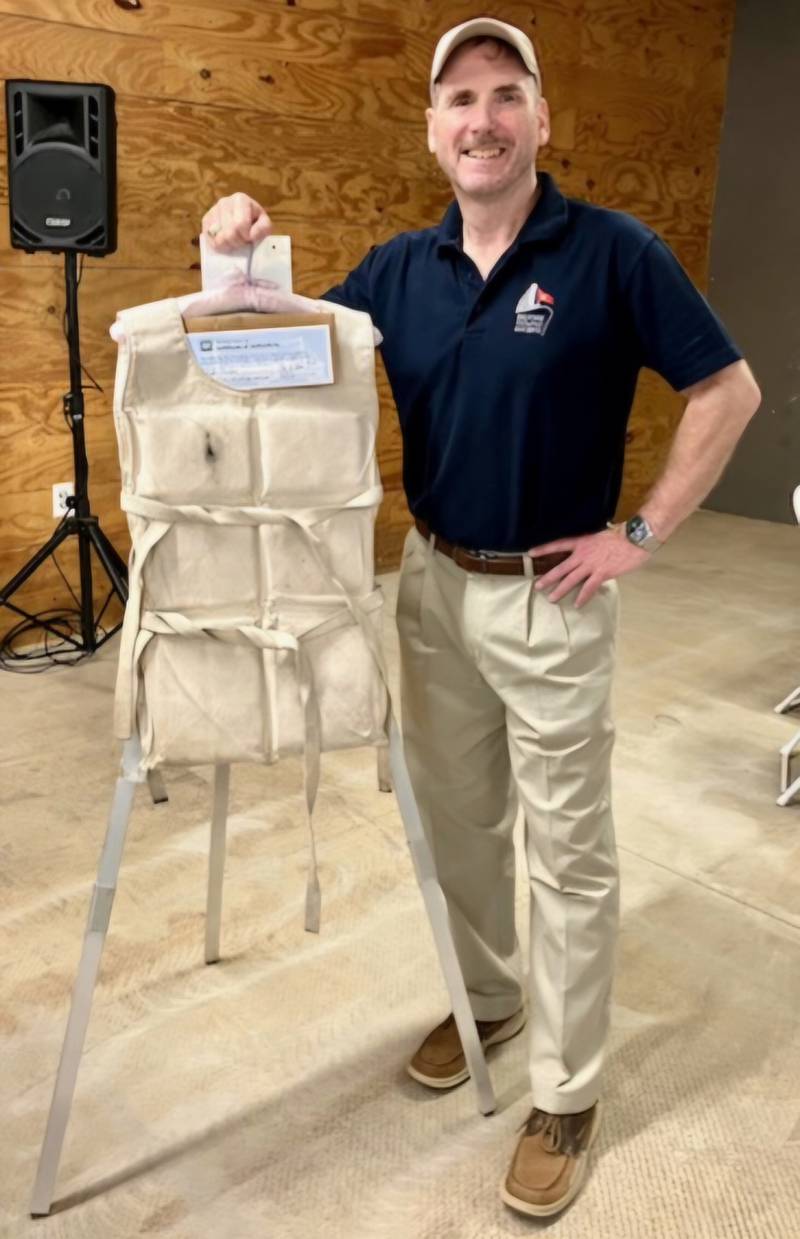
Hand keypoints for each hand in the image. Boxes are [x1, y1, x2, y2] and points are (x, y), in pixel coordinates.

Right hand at [201, 192, 271, 250]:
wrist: (245, 221)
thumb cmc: (256, 223)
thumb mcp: (265, 225)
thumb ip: (263, 229)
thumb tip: (250, 235)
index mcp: (240, 199)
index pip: (239, 224)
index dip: (245, 237)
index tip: (249, 238)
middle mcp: (224, 201)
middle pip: (228, 233)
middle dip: (236, 243)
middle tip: (242, 242)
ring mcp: (213, 210)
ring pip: (218, 238)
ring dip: (227, 246)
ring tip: (234, 242)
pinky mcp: (205, 220)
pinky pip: (209, 239)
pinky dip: (217, 245)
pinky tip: (225, 242)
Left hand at [529, 526, 650, 607]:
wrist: (635, 538)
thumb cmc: (622, 536)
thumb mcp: (602, 537)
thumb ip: (593, 547)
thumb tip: (589, 555)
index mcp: (582, 542)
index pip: (559, 545)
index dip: (544, 549)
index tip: (531, 553)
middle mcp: (583, 554)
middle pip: (561, 567)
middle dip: (548, 577)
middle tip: (537, 586)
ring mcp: (592, 565)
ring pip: (571, 579)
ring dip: (560, 590)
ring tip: (551, 599)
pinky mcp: (602, 573)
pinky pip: (589, 587)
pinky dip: (582, 597)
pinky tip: (577, 604)